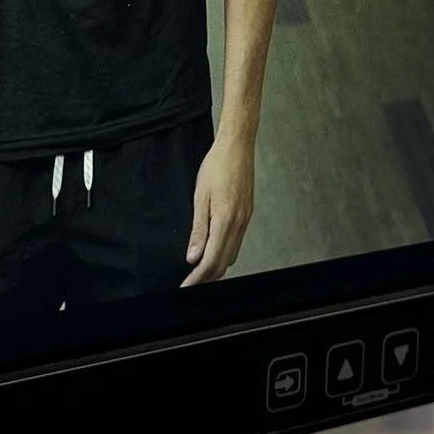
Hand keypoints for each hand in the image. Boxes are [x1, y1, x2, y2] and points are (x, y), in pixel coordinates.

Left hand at [182, 122, 256, 286]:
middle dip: (207, 277)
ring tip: (199, 271)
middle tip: (190, 283)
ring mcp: (245, 220)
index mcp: (225, 221)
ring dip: (216, 266)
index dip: (197, 277)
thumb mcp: (200, 197)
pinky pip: (237, 242)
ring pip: (232, 254)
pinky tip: (213, 250)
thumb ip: (198, 229)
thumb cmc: (216, 166)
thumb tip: (193, 256)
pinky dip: (225, 253)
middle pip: (224, 262)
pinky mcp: (247, 214)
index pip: (211, 260)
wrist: (237, 147)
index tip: (186, 286)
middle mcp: (239, 224)